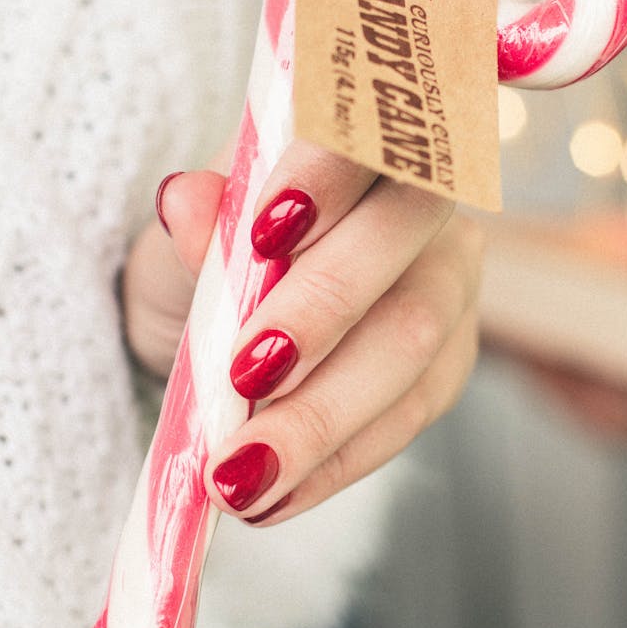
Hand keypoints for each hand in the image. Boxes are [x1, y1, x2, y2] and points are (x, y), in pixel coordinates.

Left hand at [122, 139, 481, 525]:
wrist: (229, 331)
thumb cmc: (207, 270)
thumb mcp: (178, 246)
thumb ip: (193, 229)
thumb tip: (188, 200)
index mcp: (357, 145)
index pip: (362, 135)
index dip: (327, 176)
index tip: (262, 230)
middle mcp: (422, 205)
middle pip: (401, 239)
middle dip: (322, 310)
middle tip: (242, 375)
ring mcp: (448, 284)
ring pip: (413, 338)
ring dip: (323, 412)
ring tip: (242, 473)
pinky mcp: (448, 364)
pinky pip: (409, 414)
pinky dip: (337, 459)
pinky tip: (275, 492)